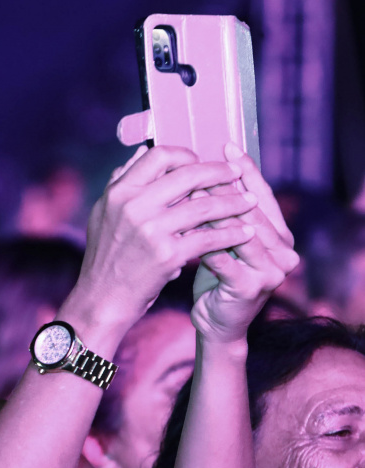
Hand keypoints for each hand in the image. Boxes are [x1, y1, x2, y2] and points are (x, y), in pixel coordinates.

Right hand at [75, 145, 258, 329]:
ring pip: (205, 205)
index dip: (186, 155)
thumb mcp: (103, 212)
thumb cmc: (105, 257)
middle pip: (188, 174)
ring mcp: (151, 230)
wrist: (102, 299)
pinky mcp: (167, 254)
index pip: (159, 156)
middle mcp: (133, 206)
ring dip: (234, 202)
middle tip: (237, 175)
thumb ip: (121, 181)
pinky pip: (209, 237)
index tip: (201, 163)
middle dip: (219, 173)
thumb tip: (141, 151)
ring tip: (250, 202)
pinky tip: (244, 232)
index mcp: (119, 192)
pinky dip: (231, 234)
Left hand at [191, 144, 299, 343]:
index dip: (244, 169)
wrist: (215, 322)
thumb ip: (219, 206)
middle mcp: (284, 249)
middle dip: (223, 187)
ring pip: (240, 231)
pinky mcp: (253, 287)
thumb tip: (200, 165)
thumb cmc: (214, 274)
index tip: (225, 145)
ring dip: (213, 212)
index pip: (262, 193)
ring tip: (188, 192)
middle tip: (198, 166)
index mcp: (279, 233)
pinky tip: (184, 229)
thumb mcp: (219, 236)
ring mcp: (272, 270)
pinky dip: (203, 242)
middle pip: (251, 209)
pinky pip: (224, 259)